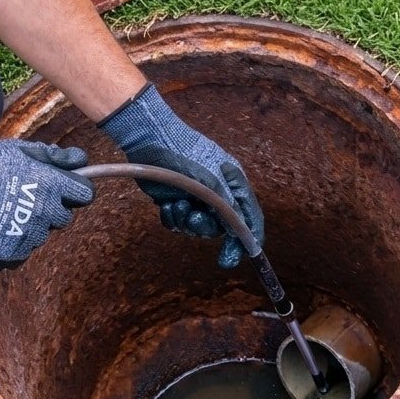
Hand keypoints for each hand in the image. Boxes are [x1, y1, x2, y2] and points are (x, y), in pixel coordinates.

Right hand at [0, 140, 94, 270]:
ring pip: (40, 236)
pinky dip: (10, 245)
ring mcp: (29, 236)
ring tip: (1, 212)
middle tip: (24, 198)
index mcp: (51, 185)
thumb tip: (81, 159)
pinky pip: (21, 254)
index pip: (85, 194)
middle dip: (49, 209)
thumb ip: (53, 156)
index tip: (64, 189)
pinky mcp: (11, 255)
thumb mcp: (17, 151)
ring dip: (28, 227)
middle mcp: (45, 212)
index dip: (75, 190)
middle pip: (63, 218)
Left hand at [98, 84, 263, 268]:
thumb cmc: (185, 154)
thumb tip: (240, 232)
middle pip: (221, 226)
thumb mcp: (212, 182)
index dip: (246, 240)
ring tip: (177, 204)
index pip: (249, 217)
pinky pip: (179, 222)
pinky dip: (173, 218)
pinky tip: (167, 204)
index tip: (233, 259)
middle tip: (192, 219)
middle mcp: (218, 192)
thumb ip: (228, 208)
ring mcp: (196, 196)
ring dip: (186, 221)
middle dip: (204, 227)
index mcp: (234, 183)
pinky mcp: (177, 199)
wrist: (150, 139)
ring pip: (197, 227)